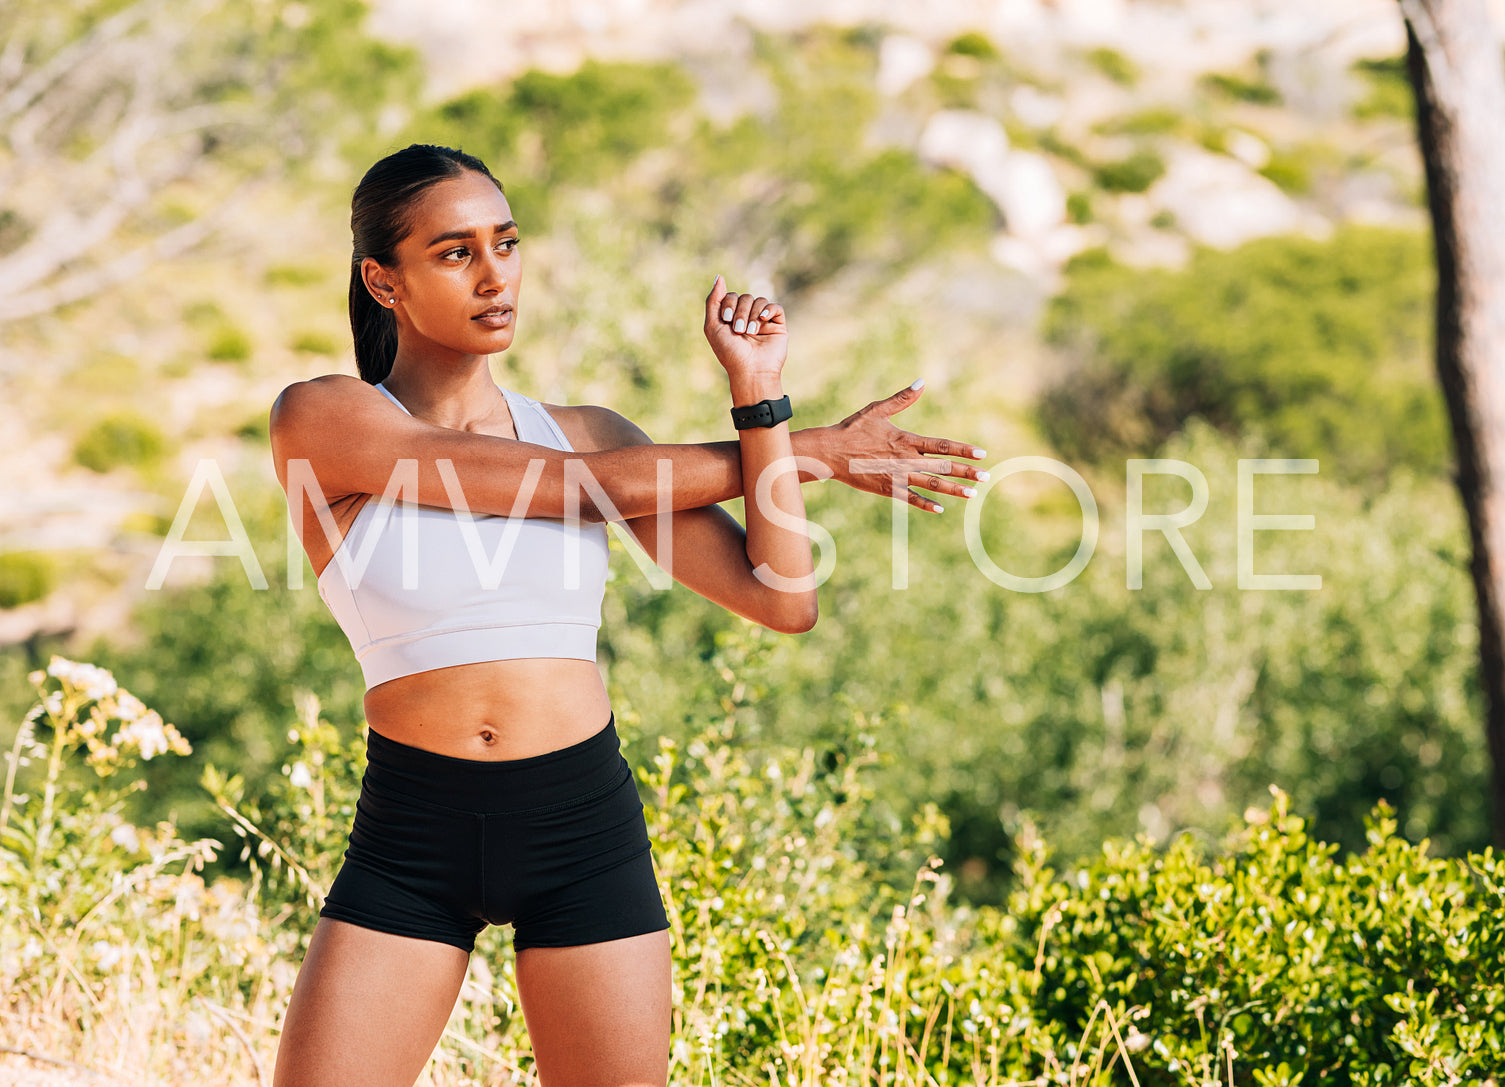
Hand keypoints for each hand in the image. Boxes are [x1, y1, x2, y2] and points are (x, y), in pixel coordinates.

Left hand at [704, 275, 786, 383]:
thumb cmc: (729, 353)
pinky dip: (768, 311)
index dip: (728, 304)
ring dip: (752, 316)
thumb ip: (713, 301)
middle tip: (739, 331)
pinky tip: (763, 320)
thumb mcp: (713, 326)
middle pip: (745, 297)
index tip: (726, 321)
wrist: (750, 371)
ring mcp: (763, 321)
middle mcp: (747, 317)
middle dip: (740, 312)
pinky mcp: (778, 325)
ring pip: (759, 301)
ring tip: (750, 333)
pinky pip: (775, 307)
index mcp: (732, 317)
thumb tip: (719, 277)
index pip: (731, 296)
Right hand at [811, 381, 988, 512]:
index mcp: (906, 440)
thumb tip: (921, 382)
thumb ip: (902, 399)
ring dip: (953, 490)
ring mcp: (897, 476)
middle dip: (966, 472)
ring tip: (972, 494)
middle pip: (942, 468)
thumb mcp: (877, 410)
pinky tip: (940, 509)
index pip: (942, 446)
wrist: (830, 451)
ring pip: (930, 484)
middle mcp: (905, 459)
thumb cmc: (852, 428)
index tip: (981, 453)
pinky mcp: (887, 489)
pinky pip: (910, 499)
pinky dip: (925, 504)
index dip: (963, 449)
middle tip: (986, 477)